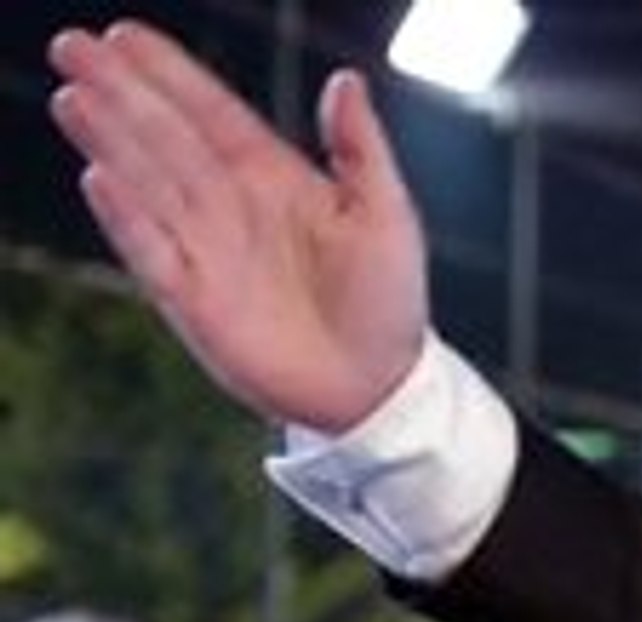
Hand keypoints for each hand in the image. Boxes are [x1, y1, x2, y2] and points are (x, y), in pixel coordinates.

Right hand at [47, 20, 427, 432]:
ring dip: (112, 141)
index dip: (171, 75)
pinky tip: (100, 178)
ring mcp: (206, 250)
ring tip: (76, 98)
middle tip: (72, 45)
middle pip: (166, 138)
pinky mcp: (192, 300)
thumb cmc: (387, 298)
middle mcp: (230, 205)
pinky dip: (127, 218)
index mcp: (274, 177)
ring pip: (148, 183)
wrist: (377, 385)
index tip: (125, 36)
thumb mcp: (387, 214)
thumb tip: (347, 79)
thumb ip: (360, 148)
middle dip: (121, 92)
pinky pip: (152, 251)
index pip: (211, 114)